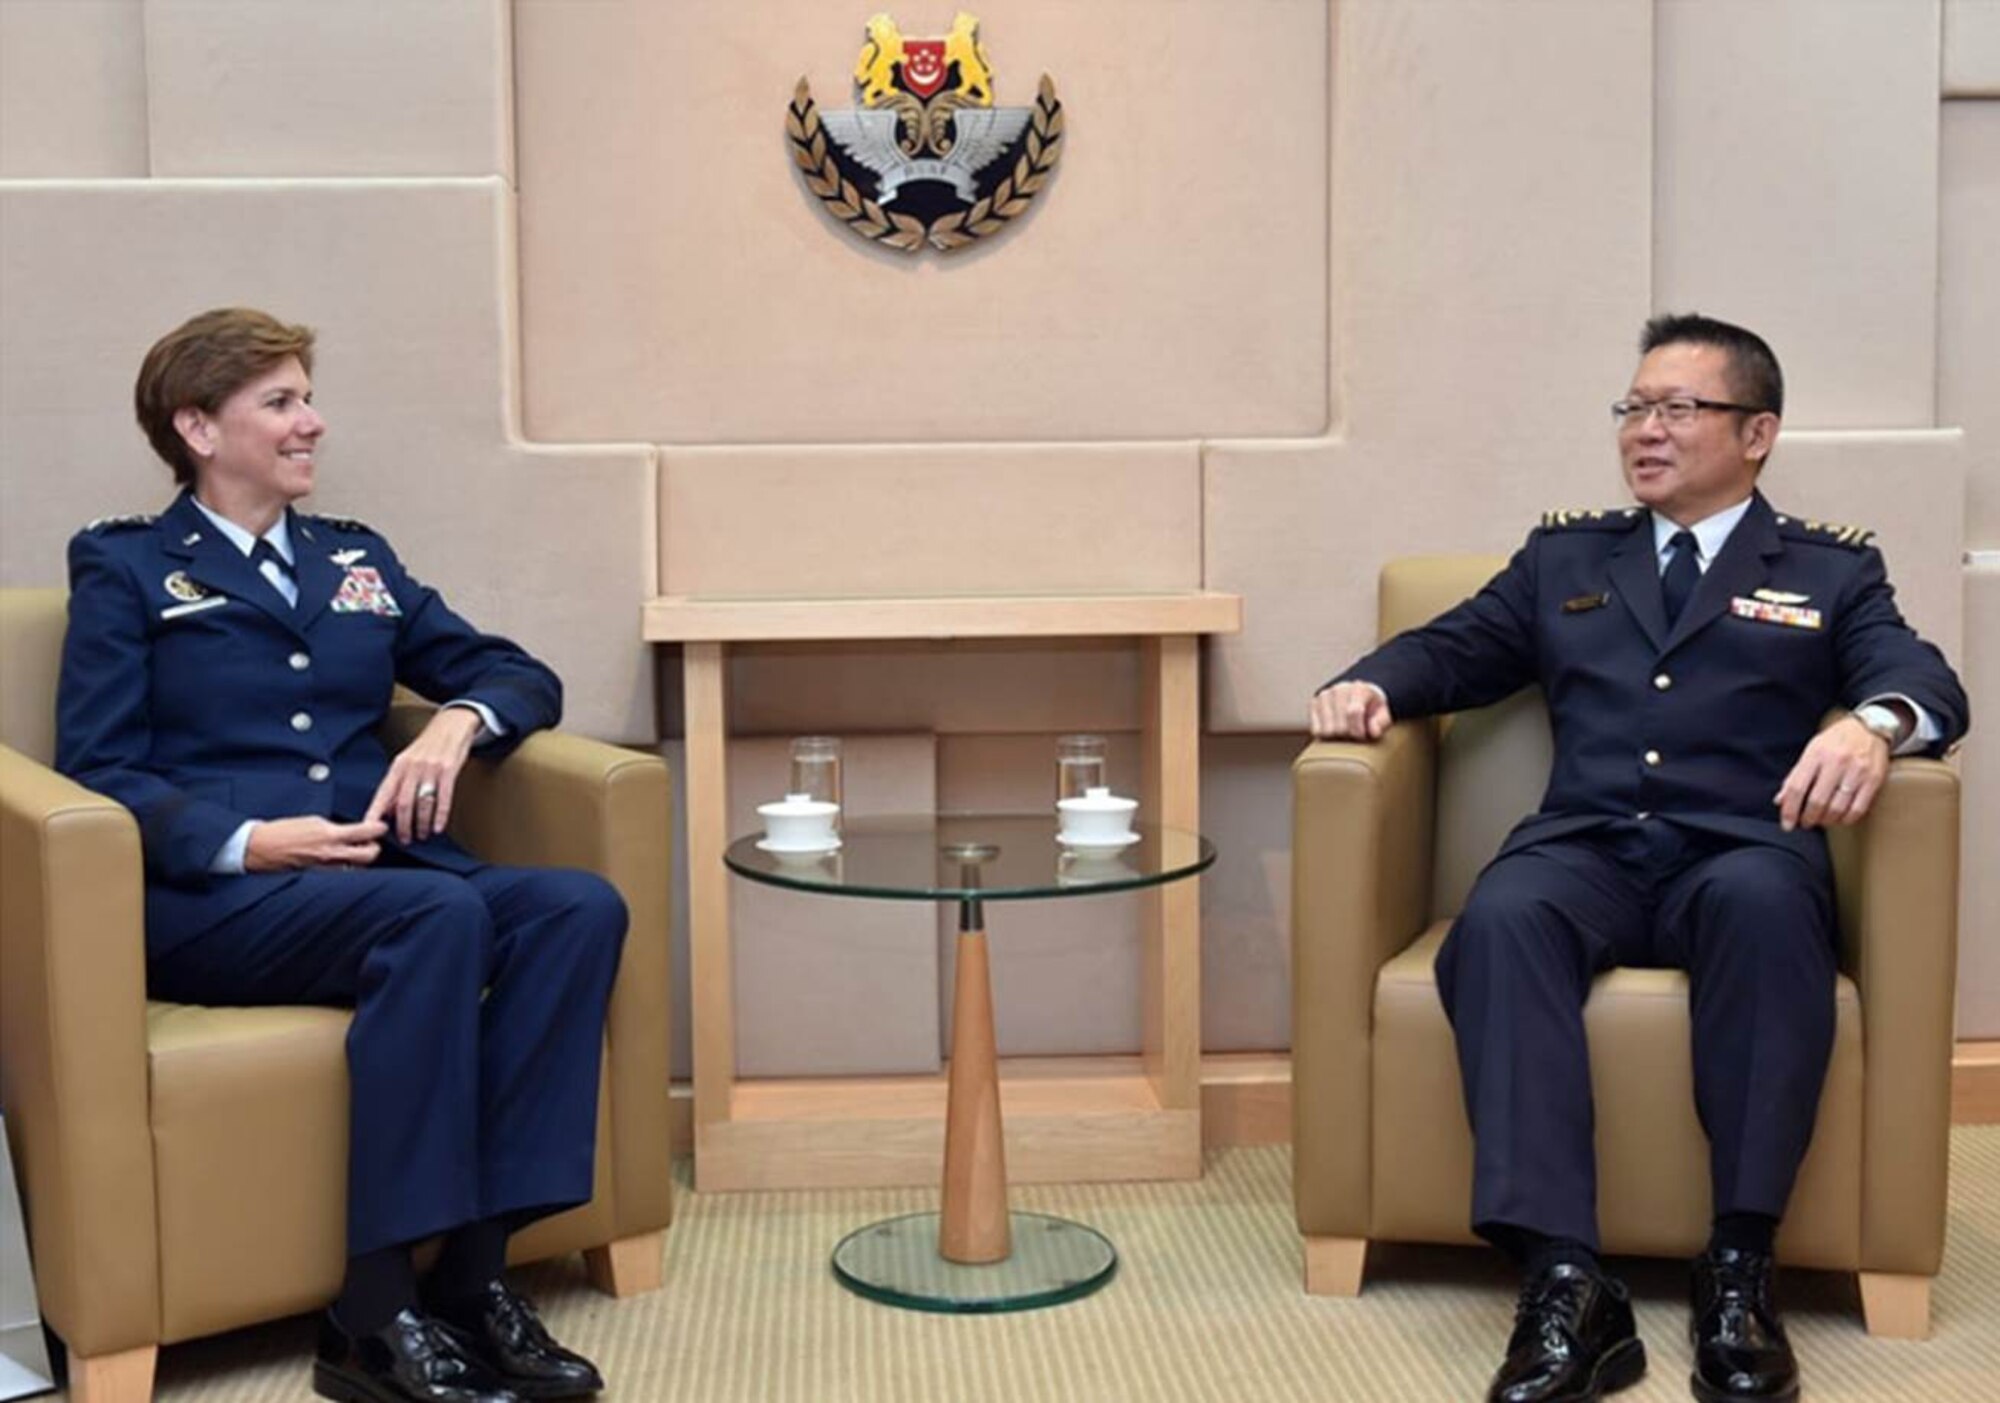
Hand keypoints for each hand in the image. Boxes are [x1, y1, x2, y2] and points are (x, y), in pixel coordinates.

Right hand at [244, 816, 387, 871]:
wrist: (260, 847)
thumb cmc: (281, 832)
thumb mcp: (312, 821)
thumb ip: (334, 827)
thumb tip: (349, 830)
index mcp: (329, 835)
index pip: (366, 832)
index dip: (378, 829)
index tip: (380, 826)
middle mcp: (330, 853)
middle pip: (369, 855)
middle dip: (374, 848)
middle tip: (372, 841)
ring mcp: (326, 868)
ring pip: (357, 868)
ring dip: (361, 859)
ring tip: (357, 851)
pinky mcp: (319, 876)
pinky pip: (341, 873)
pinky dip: (346, 867)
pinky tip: (342, 861)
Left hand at [366, 706, 482, 843]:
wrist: (451, 725)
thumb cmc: (428, 746)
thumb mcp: (408, 761)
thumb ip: (399, 784)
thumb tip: (389, 810)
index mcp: (398, 766)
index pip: (383, 794)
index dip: (375, 813)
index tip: (370, 830)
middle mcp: (412, 767)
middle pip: (403, 803)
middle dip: (403, 826)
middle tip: (405, 839)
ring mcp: (431, 768)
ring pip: (423, 803)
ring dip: (422, 824)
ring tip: (423, 834)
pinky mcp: (449, 769)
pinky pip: (444, 797)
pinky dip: (440, 815)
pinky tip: (438, 827)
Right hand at [1309, 681, 1393, 740]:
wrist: (1358, 694)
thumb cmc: (1372, 707)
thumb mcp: (1384, 714)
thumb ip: (1381, 722)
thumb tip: (1372, 732)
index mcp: (1359, 689)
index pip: (1353, 713)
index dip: (1359, 731)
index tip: (1364, 736)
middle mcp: (1339, 690)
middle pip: (1339, 727)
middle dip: (1349, 735)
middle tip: (1355, 734)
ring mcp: (1324, 696)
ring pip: (1326, 731)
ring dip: (1337, 737)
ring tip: (1345, 731)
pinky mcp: (1314, 704)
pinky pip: (1316, 731)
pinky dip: (1325, 735)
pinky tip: (1334, 728)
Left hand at [1774, 715, 1891, 830]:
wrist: (1870, 728)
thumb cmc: (1836, 741)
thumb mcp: (1811, 751)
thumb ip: (1795, 776)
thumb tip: (1780, 800)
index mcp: (1815, 754)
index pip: (1796, 787)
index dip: (1789, 810)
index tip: (1787, 824)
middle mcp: (1836, 762)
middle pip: (1817, 801)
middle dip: (1808, 818)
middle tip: (1805, 823)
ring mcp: (1856, 772)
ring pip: (1838, 808)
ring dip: (1826, 820)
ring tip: (1821, 820)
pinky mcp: (1873, 780)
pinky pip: (1858, 808)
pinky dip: (1846, 819)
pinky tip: (1840, 818)